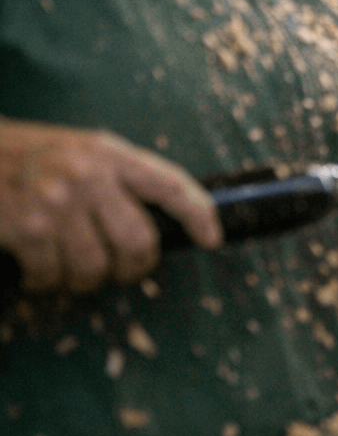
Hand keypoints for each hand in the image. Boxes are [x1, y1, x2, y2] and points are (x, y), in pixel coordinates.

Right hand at [0, 120, 219, 293]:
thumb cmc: (31, 157)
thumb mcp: (82, 151)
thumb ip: (119, 178)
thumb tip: (159, 221)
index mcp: (110, 153)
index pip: (171, 185)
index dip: (199, 215)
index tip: (212, 239)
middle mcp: (90, 175)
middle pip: (139, 241)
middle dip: (135, 267)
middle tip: (122, 271)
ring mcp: (59, 203)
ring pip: (96, 267)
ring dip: (85, 280)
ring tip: (72, 271)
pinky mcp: (28, 229)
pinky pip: (53, 276)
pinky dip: (47, 283)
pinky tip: (40, 272)